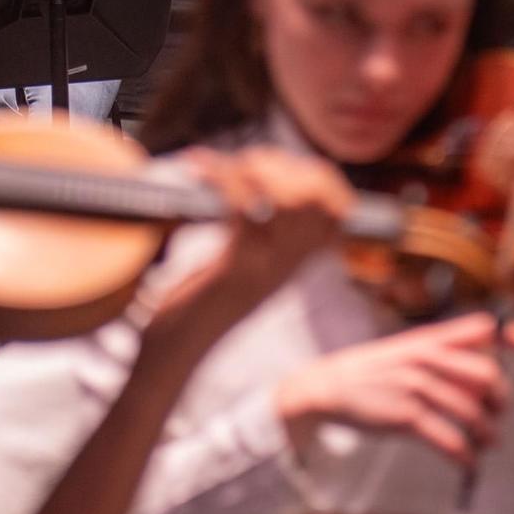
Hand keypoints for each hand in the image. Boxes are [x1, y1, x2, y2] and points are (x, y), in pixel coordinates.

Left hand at [144, 147, 351, 348]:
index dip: (318, 176)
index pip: (337, 210)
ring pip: (287, 200)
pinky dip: (219, 177)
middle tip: (246, 161)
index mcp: (292, 264)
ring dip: (254, 168)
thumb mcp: (240, 267)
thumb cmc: (198, 304)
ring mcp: (265, 269)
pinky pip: (241, 209)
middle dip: (282, 164)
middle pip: (316, 198)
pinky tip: (199, 167)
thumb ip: (255, 235)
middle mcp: (287, 266)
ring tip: (224, 164)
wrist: (176, 353)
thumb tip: (255, 187)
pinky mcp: (235, 270)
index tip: (280, 161)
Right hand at [272, 311, 513, 467]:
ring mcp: (415, 385)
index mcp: (429, 338)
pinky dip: (464, 455)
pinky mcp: (405, 415)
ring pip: (471, 411)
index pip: (480, 327)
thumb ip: (444, 351)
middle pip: (486, 375)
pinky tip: (467, 462)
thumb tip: (486, 369)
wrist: (328, 385)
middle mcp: (426, 357)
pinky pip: (448, 438)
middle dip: (501, 401)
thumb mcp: (407, 349)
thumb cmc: (373, 370)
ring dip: (487, 435)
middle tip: (498, 415)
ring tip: (486, 444)